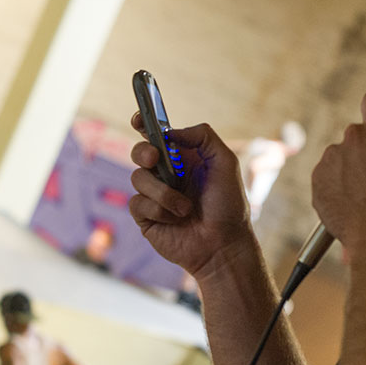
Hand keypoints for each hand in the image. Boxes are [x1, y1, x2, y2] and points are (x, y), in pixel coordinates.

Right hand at [128, 113, 252, 278]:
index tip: (139, 118)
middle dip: (142, 151)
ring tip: (185, 208)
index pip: (158, 136)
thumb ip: (203, 137)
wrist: (223, 246)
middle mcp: (166, 174)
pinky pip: (137, 203)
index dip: (144, 124)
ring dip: (163, 193)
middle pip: (139, 152)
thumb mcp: (225, 163)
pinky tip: (174, 220)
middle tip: (154, 158)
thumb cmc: (228, 206)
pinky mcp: (145, 217)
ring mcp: (154, 195)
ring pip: (138, 178)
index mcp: (184, 159)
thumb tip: (171, 132)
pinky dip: (157, 209)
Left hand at [311, 92, 365, 265]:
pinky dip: (335, 185)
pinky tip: (351, 203)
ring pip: (340, 156)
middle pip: (356, 134)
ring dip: (348, 169)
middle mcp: (353, 137)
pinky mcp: (317, 177)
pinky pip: (327, 175)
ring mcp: (332, 157)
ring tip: (364, 195)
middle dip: (364, 149)